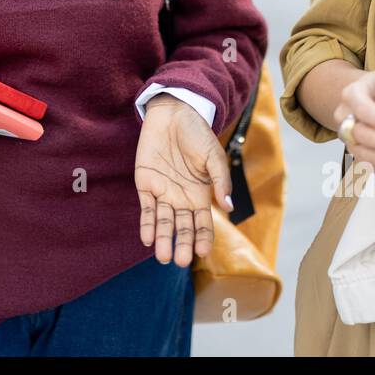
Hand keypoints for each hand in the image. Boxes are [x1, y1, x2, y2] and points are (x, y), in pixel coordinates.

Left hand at [134, 95, 231, 266]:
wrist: (173, 113)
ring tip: (163, 257)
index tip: (202, 254)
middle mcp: (182, 198)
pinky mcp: (145, 183)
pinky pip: (146, 208)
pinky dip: (147, 224)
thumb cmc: (197, 134)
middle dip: (182, 244)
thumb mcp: (213, 156)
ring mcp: (163, 192)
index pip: (203, 223)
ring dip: (163, 239)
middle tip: (180, 261)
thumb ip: (220, 180)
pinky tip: (147, 239)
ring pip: (164, 222)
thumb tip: (229, 207)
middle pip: (182, 227)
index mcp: (201, 194)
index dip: (203, 239)